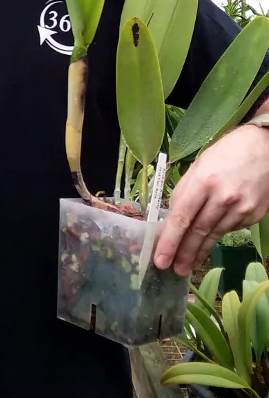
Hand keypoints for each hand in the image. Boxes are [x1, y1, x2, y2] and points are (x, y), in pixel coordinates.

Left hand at [154, 124, 268, 275]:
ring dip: (199, 252)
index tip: (160, 259)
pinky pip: (229, 229)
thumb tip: (173, 216)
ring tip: (188, 264)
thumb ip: (185, 190)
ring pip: (214, 235)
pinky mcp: (253, 215)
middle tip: (173, 270)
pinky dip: (217, 235)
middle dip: (183, 254)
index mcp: (204, 181)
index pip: (182, 218)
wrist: (264, 148)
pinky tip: (209, 240)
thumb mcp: (199, 165)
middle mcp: (223, 197)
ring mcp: (241, 209)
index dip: (169, 241)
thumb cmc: (226, 152)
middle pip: (198, 232)